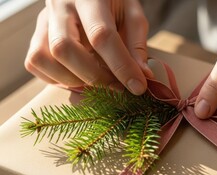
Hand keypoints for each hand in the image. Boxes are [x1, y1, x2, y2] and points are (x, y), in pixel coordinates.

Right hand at [25, 0, 151, 94]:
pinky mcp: (36, 35)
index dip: (120, 66)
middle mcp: (60, 6)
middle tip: (117, 87)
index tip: (138, 87)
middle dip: (94, 77)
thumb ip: (137, 45)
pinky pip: (35, 63)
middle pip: (64, 49)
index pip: (101, 35)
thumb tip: (143, 77)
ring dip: (73, 80)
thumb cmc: (112, 2)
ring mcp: (43, 21)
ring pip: (44, 58)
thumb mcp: (132, 15)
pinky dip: (56, 78)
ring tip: (98, 82)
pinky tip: (78, 77)